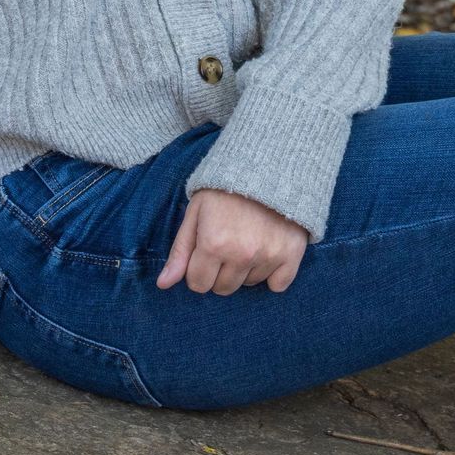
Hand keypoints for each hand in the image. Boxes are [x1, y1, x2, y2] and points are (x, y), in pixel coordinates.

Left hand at [157, 187, 307, 296]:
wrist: (267, 166)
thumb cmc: (223, 189)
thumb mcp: (195, 213)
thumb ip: (180, 251)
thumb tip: (163, 284)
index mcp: (213, 244)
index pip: (198, 284)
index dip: (198, 270)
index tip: (205, 252)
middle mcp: (241, 254)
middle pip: (223, 288)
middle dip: (220, 271)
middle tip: (227, 244)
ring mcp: (268, 256)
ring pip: (249, 285)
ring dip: (245, 270)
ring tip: (248, 240)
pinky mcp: (291, 255)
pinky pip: (278, 285)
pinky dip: (272, 274)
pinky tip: (267, 252)